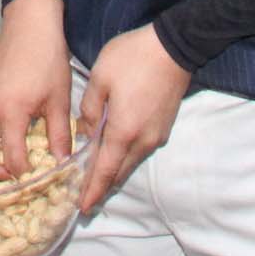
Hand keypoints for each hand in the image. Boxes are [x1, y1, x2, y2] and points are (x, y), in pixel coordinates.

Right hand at [0, 0, 74, 181]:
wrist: (29, 24)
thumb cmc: (48, 60)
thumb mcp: (59, 99)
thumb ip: (59, 135)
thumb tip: (63, 164)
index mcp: (11, 111)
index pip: (12, 159)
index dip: (25, 175)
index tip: (38, 179)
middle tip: (17, 176)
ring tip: (10, 157)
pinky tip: (6, 130)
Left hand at [76, 23, 190, 214]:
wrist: (172, 48)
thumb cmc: (132, 59)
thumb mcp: (100, 77)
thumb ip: (89, 108)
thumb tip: (86, 132)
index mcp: (123, 131)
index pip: (105, 170)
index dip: (92, 190)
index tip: (82, 207)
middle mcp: (142, 140)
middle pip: (119, 172)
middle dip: (102, 187)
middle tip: (85, 198)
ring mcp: (156, 135)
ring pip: (131, 162)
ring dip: (114, 172)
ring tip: (96, 179)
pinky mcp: (163, 127)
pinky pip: (140, 150)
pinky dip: (125, 158)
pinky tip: (115, 153)